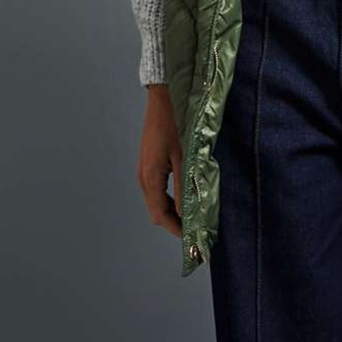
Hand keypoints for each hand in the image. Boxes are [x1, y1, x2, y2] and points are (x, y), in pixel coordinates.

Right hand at [137, 84, 184, 236]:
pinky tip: (187, 199)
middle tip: (198, 232)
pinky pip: (159, 190)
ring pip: (158, 201)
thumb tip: (187, 215)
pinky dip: (171, 200)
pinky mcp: (151, 164)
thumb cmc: (176, 125)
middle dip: (176, 224)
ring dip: (174, 212)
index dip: (177, 231)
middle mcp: (144, 178)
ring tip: (195, 218)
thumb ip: (184, 188)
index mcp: (150, 178)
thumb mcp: (185, 158)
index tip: (193, 242)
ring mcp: (146, 170)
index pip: (160, 216)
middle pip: (157, 211)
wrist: (164, 99)